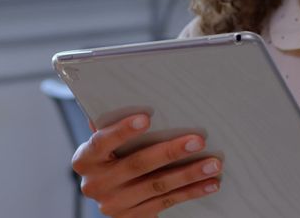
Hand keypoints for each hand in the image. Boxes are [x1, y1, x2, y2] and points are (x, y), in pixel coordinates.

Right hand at [71, 115, 222, 216]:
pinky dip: (191, 192)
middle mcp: (95, 184)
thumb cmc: (112, 156)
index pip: (102, 142)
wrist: (109, 195)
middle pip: (137, 165)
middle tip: (198, 140)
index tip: (146, 118)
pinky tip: (210, 183)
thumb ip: (114, 123)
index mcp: (86, 159)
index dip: (122, 131)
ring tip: (213, 163)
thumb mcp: (107, 142)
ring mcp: (114, 204)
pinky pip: (167, 203)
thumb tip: (132, 95)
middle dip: (170, 152)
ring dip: (189, 174)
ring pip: (157, 186)